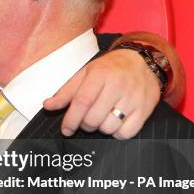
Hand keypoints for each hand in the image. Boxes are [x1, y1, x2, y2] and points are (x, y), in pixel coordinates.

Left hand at [43, 49, 160, 138]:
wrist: (143, 60)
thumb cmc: (109, 69)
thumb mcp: (85, 74)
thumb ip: (66, 92)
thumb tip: (47, 105)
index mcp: (100, 75)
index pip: (82, 102)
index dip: (71, 119)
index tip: (66, 130)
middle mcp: (118, 85)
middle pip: (94, 118)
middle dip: (84, 125)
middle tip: (85, 120)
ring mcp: (133, 98)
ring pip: (109, 128)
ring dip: (101, 128)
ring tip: (102, 118)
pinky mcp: (145, 109)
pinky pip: (127, 133)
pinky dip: (118, 133)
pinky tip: (116, 122)